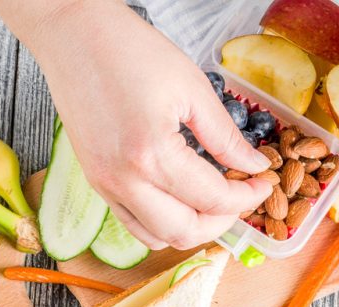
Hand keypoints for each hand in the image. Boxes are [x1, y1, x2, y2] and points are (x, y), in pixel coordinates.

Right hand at [0, 0, 270, 249]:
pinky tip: (182, 198)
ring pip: (158, 238)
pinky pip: (134, 224)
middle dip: (224, 220)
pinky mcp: (96, 183)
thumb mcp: (192, 87)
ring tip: (213, 199)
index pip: (213, 198)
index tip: (264, 182)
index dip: (247, 196)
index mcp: (151, 154)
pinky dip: (163, 223)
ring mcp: (105, 186)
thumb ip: (225, 136)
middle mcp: (124, 181)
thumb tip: (254, 166)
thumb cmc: (128, 50)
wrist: (74, 36)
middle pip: (186, 232)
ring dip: (193, 227)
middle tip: (242, 194)